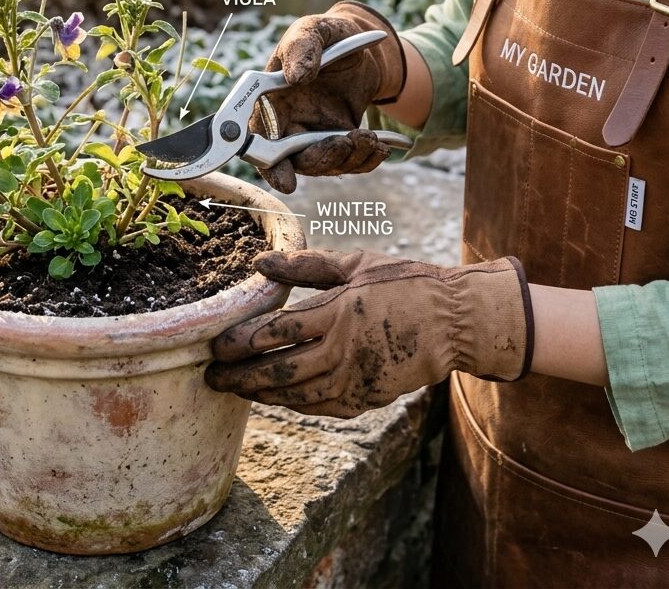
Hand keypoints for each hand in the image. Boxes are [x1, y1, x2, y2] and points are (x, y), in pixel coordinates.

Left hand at [205, 248, 533, 417]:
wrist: (456, 322)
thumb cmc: (405, 282)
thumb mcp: (355, 263)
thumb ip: (305, 265)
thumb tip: (260, 262)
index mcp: (339, 311)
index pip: (276, 332)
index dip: (241, 342)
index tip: (216, 345)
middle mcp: (343, 350)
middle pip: (279, 370)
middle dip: (240, 377)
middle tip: (211, 378)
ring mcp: (356, 378)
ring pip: (297, 395)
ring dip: (262, 394)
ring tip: (236, 390)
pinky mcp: (368, 396)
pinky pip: (321, 406)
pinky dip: (294, 404)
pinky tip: (276, 399)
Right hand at [254, 2, 405, 192]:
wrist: (360, 44)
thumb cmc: (327, 34)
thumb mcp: (314, 30)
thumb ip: (303, 47)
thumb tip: (295, 76)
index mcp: (270, 100)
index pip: (259, 139)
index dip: (269, 165)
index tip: (287, 181)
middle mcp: (287, 123)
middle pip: (293, 160)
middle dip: (322, 158)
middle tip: (348, 141)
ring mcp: (311, 135)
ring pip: (323, 165)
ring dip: (348, 159)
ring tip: (369, 138)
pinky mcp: (335, 141)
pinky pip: (346, 163)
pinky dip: (364, 161)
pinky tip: (380, 146)